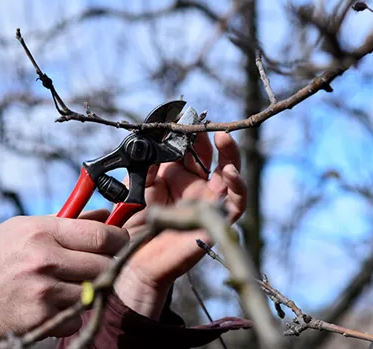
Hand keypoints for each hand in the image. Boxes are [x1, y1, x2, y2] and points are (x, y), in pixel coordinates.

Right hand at [0, 211, 127, 347]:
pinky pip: (76, 318)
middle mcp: (44, 259)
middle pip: (104, 265)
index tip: (121, 243)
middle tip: (99, 267)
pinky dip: (71, 314)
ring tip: (70, 285)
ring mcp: (43, 291)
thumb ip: (67, 222)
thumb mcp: (23, 228)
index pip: (101, 235)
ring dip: (89, 291)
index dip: (120, 240)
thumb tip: (106, 214)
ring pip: (94, 292)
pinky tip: (53, 305)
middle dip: (108, 266)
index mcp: (42, 232)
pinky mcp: (39, 319)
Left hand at [115, 132, 245, 318]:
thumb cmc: (135, 223)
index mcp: (177, 176)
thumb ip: (146, 163)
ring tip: (223, 138)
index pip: (189, 148)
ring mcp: (208, 203)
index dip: (189, 132)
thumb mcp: (136, 185)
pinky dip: (239, 188)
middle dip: (209, 138)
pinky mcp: (217, 221)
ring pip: (231, 175)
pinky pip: (236, 204)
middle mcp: (195, 186)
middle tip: (202, 123)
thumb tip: (154, 138)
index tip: (184, 115)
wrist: (134, 258)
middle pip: (212, 157)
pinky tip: (230, 173)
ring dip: (231, 155)